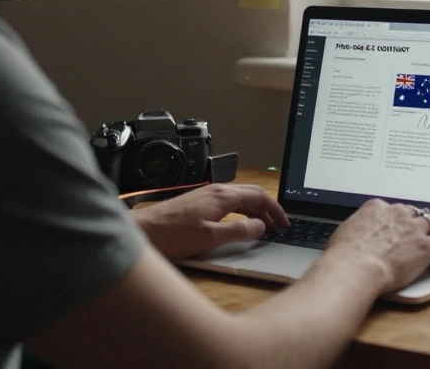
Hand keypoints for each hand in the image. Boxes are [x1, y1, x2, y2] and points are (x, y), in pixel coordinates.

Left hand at [133, 183, 289, 258]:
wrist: (143, 232)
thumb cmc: (173, 236)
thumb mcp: (210, 238)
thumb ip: (239, 231)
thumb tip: (260, 226)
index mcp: (222, 196)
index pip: (259, 196)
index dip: (276, 210)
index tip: (285, 223)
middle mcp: (216, 190)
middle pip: (251, 193)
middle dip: (269, 208)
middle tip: (280, 225)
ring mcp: (207, 194)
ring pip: (240, 196)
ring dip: (256, 209)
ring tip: (265, 226)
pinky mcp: (199, 201)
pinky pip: (229, 201)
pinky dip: (242, 210)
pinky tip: (241, 221)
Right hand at [324, 200, 429, 292]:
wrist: (355, 267)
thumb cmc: (344, 255)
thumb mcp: (344, 233)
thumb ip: (356, 230)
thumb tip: (352, 236)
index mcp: (376, 208)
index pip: (391, 208)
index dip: (395, 219)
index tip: (396, 227)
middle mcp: (397, 214)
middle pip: (414, 211)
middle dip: (417, 220)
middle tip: (418, 231)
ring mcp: (413, 228)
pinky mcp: (425, 246)